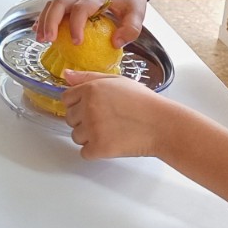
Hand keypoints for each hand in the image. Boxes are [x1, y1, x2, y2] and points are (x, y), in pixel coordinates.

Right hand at [36, 0, 153, 49]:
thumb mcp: (138, 12)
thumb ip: (130, 29)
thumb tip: (115, 43)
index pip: (82, 7)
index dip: (76, 25)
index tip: (76, 42)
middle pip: (61, 2)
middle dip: (51, 21)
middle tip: (49, 40)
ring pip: (53, 3)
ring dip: (44, 20)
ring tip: (41, 39)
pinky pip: (54, 5)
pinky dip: (44, 17)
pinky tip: (39, 31)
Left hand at [60, 70, 174, 159]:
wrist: (162, 125)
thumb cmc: (143, 102)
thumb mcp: (116, 81)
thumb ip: (88, 77)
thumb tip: (66, 75)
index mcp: (90, 89)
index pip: (66, 99)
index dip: (78, 104)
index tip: (91, 108)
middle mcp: (88, 108)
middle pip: (70, 118)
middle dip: (83, 121)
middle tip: (106, 120)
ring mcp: (92, 129)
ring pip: (76, 136)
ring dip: (89, 137)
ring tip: (111, 131)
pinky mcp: (99, 148)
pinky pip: (85, 153)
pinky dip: (96, 151)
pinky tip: (112, 143)